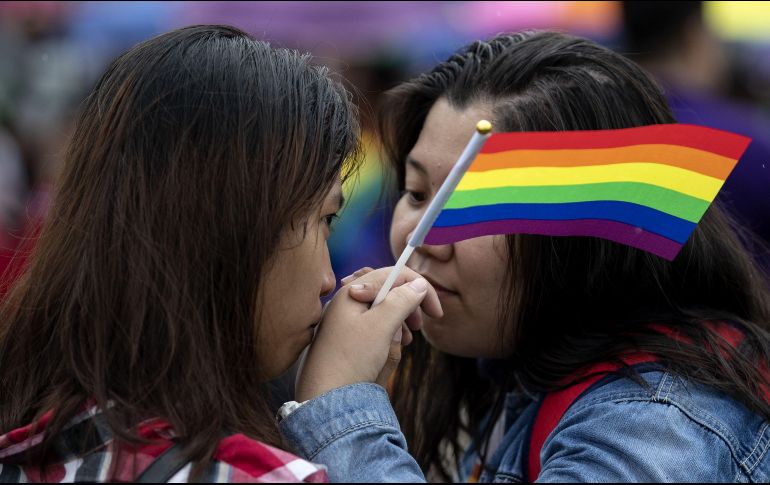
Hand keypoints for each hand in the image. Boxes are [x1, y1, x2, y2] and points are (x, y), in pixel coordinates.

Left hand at [295, 266, 441, 401]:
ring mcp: (344, 321)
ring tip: (406, 340)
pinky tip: (392, 348)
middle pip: (387, 290)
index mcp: (351, 293)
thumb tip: (418, 284)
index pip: (392, 275)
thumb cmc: (350, 360)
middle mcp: (346, 303)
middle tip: (421, 325)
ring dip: (399, 321)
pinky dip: (388, 334)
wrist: (326, 398)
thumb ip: (401, 300)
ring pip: (382, 310)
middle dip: (408, 305)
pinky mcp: (346, 339)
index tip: (435, 312)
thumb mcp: (381, 326)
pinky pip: (374, 327)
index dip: (418, 288)